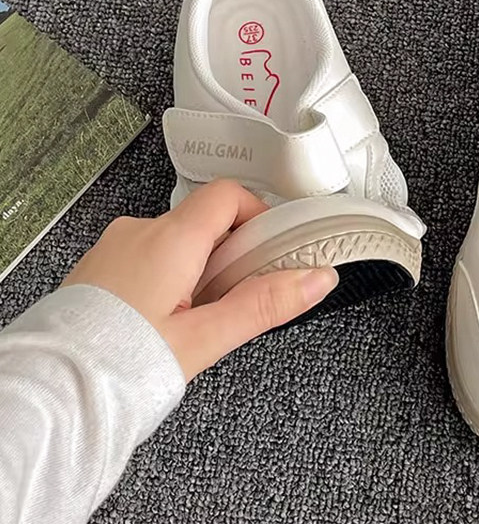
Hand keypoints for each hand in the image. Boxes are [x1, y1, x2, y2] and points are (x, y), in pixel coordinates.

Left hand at [62, 180, 338, 380]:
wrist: (49, 397)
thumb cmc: (118, 366)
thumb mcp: (205, 338)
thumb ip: (266, 303)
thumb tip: (316, 279)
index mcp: (170, 239)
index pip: (228, 195)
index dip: (258, 215)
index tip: (272, 249)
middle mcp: (139, 232)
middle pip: (205, 220)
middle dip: (231, 253)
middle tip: (236, 298)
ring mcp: (114, 247)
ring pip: (176, 241)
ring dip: (198, 267)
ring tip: (196, 320)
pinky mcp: (98, 267)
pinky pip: (147, 255)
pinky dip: (167, 276)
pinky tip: (163, 321)